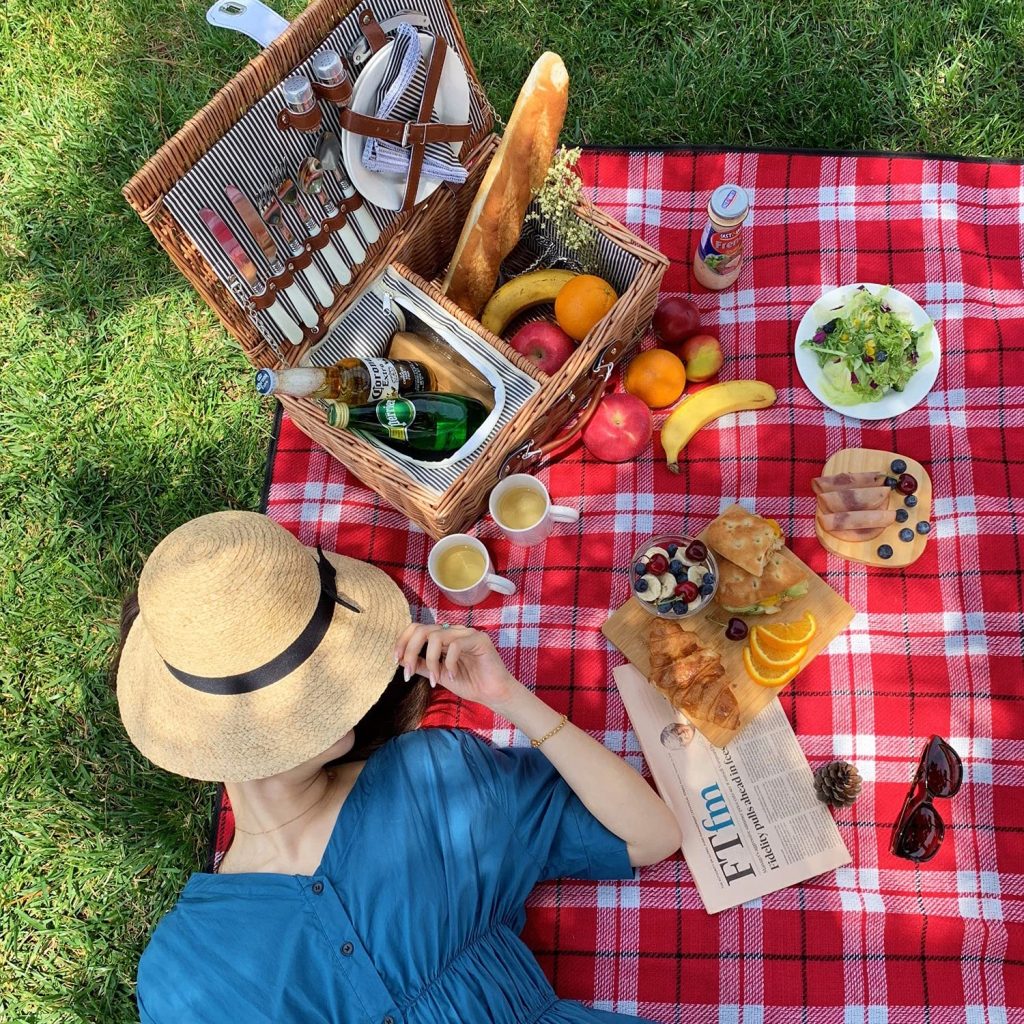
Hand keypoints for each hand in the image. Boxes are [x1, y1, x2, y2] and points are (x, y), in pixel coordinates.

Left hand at [393, 623, 521, 710]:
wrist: (492, 694)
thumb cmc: (469, 683)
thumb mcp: (439, 675)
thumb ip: (423, 666)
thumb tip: (402, 660)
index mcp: (443, 636)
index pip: (417, 628)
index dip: (403, 641)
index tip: (397, 661)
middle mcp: (453, 630)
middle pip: (422, 629)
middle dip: (410, 651)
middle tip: (407, 674)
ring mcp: (466, 633)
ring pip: (436, 636)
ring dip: (430, 661)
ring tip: (435, 680)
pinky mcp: (479, 639)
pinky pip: (455, 645)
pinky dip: (449, 663)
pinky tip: (454, 676)